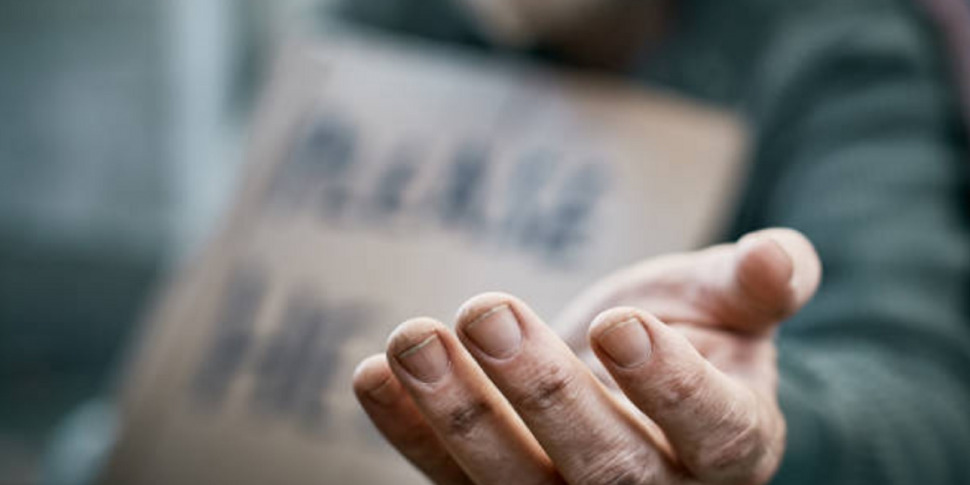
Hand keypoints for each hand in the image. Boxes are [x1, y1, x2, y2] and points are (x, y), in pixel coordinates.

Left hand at [353, 228, 820, 484]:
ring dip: (458, 415)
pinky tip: (372, 375)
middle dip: (541, 392)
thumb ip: (756, 283)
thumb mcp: (726, 302)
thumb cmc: (691, 333)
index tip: (618, 323)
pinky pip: (452, 480)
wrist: (628, 374)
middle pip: (605, 468)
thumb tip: (782, 259)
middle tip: (486, 311)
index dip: (668, 386)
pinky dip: (410, 432)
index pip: (712, 431)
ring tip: (411, 340)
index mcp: (731, 446)